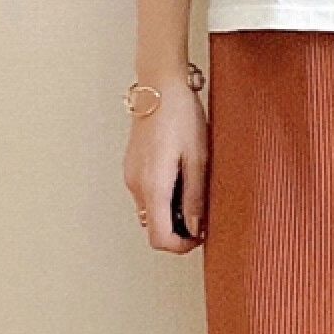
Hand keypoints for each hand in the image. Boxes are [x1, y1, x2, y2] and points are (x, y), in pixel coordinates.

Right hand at [123, 85, 207, 253]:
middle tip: (202, 216)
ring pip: (150, 213)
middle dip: (178, 231)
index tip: (200, 237)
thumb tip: (195, 228)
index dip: (180, 246)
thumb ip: (195, 197)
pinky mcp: (132, 168)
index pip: (159, 238)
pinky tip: (181, 180)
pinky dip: (163, 199)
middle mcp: (136, 185)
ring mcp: (131, 177)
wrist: (159, 87)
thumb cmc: (181, 117)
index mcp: (153, 186)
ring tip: (194, 194)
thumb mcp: (198, 159)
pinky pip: (146, 196)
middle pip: (153, 228)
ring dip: (171, 214)